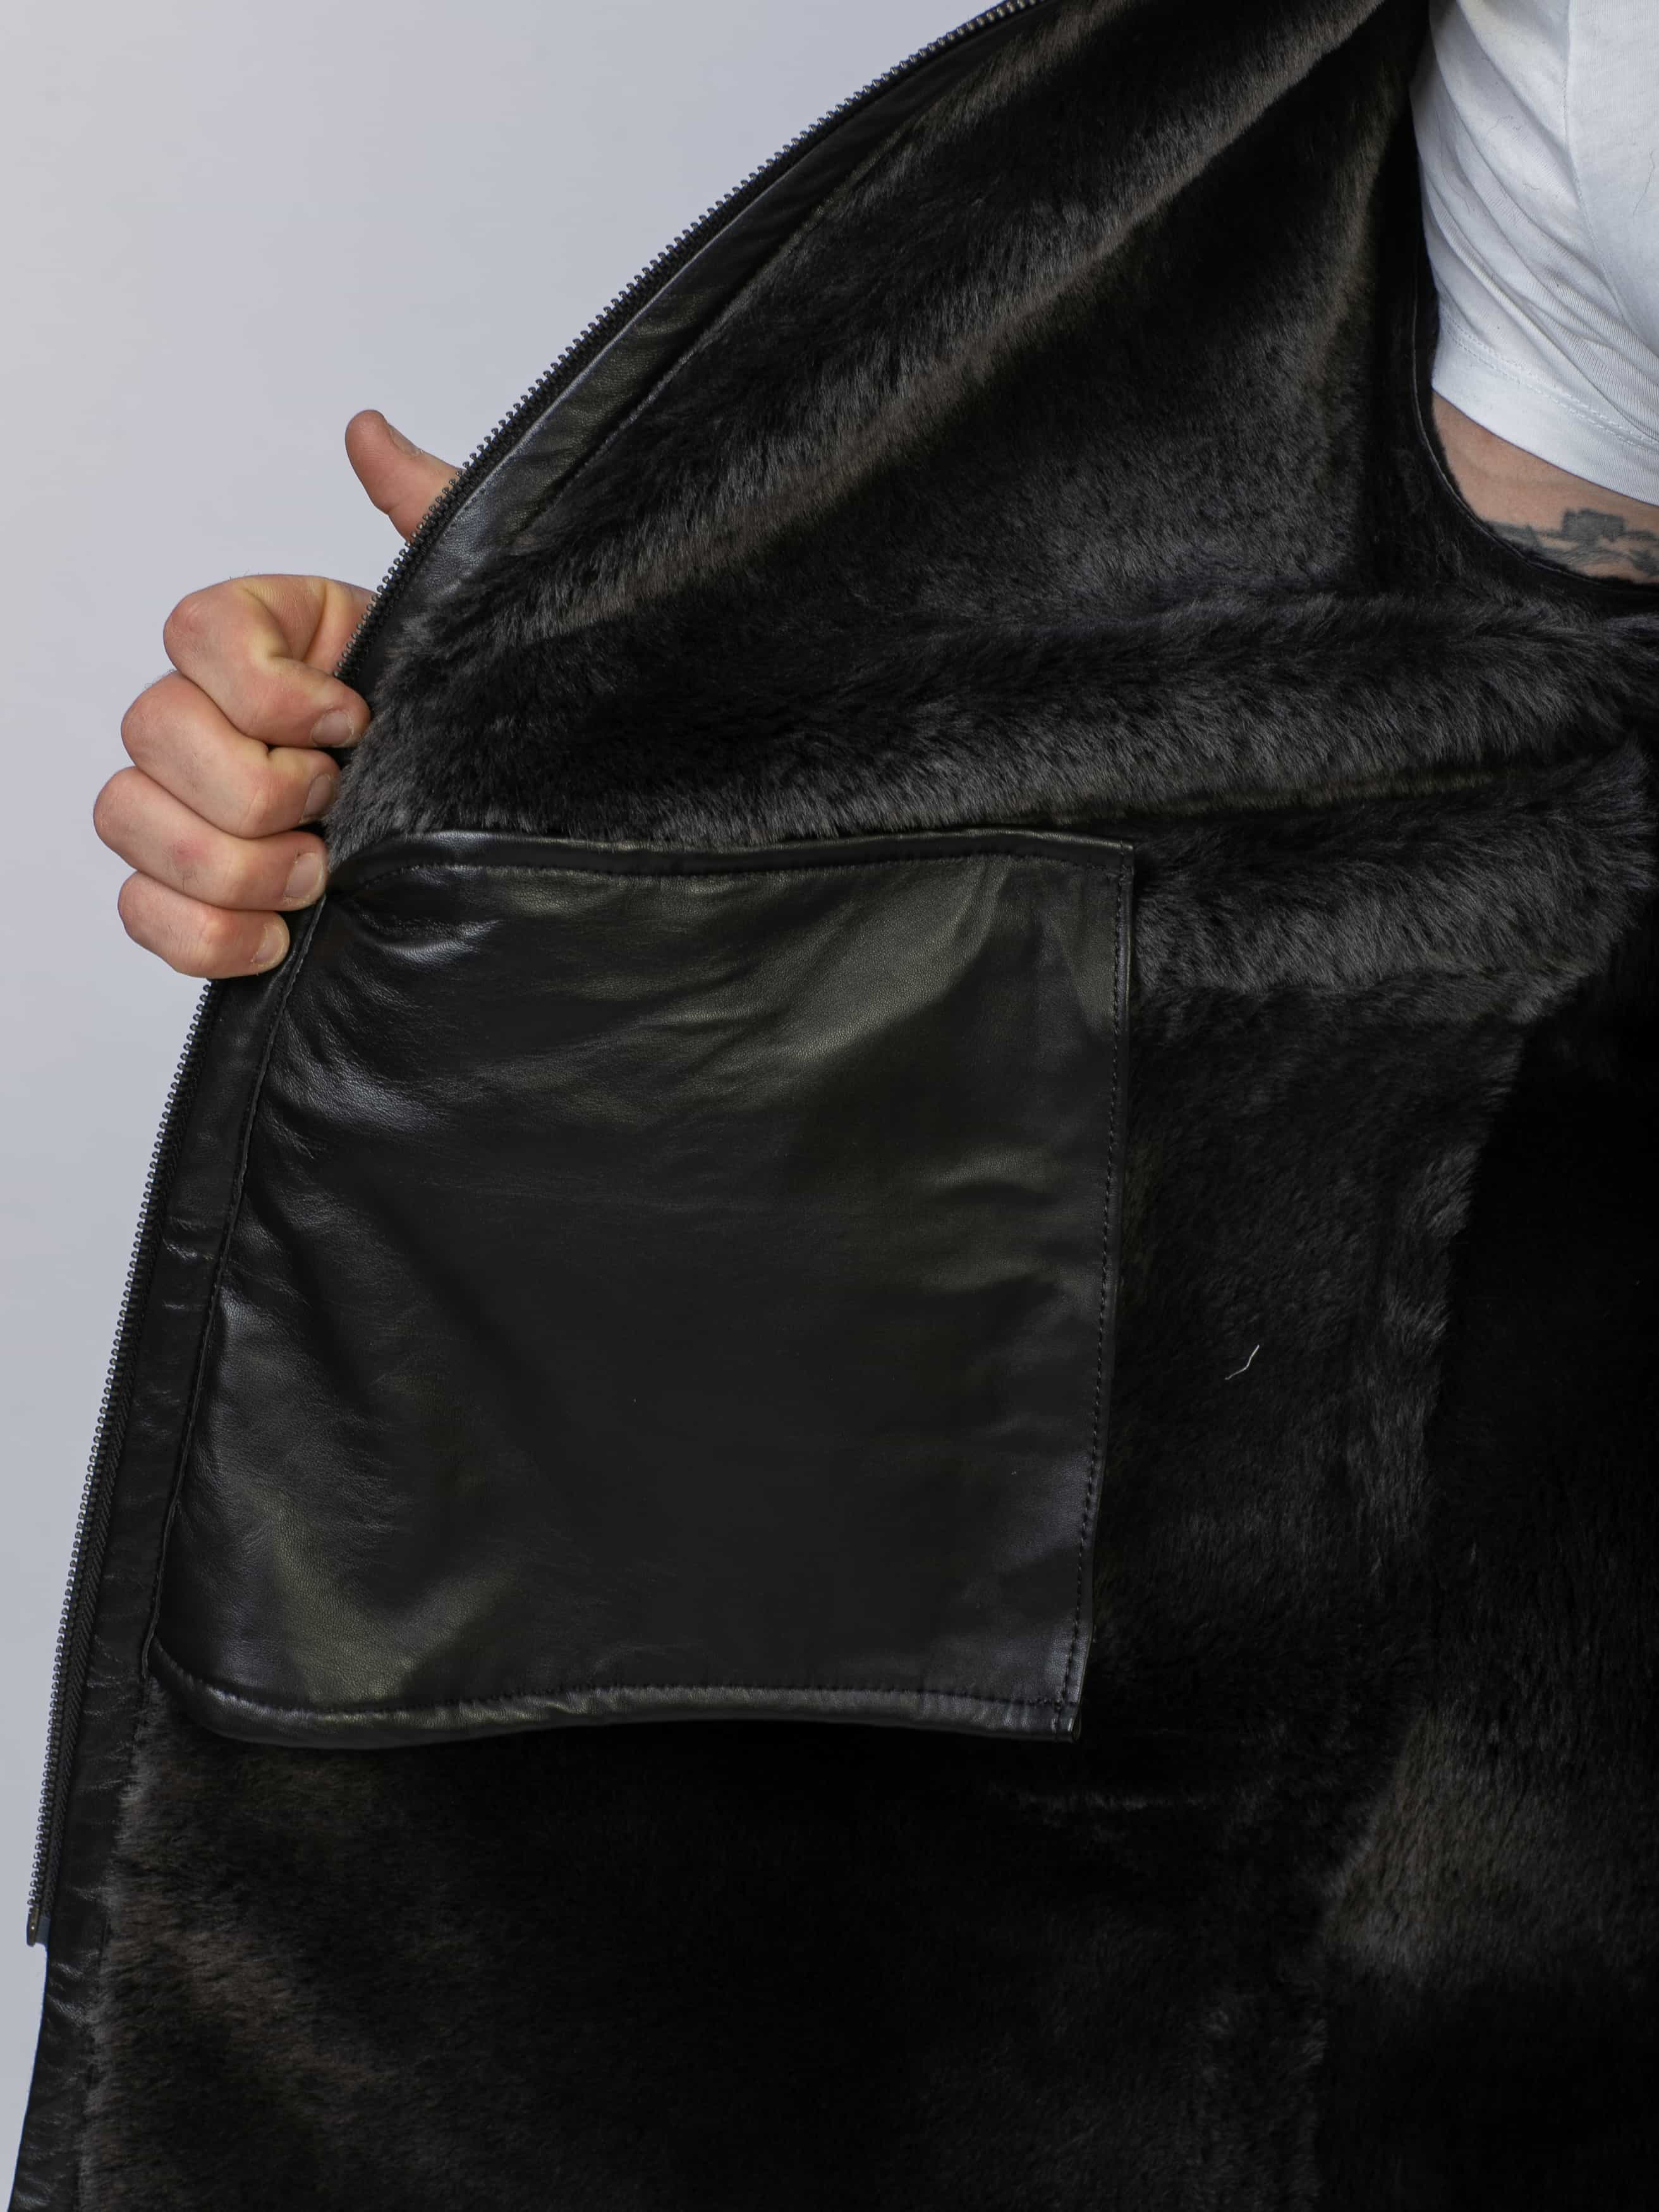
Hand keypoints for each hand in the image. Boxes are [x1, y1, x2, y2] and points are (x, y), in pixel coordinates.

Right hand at [94, 412, 457, 977]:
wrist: (498, 834)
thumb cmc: (476, 720)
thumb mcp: (476, 617)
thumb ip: (433, 516)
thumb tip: (371, 434)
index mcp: (270, 637)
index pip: (193, 631)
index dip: (269, 691)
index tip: (357, 722)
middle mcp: (214, 715)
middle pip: (149, 733)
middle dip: (253, 790)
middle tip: (340, 813)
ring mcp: (194, 805)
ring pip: (127, 818)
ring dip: (228, 866)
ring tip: (319, 879)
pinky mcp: (197, 892)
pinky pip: (139, 910)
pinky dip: (199, 935)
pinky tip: (278, 939)